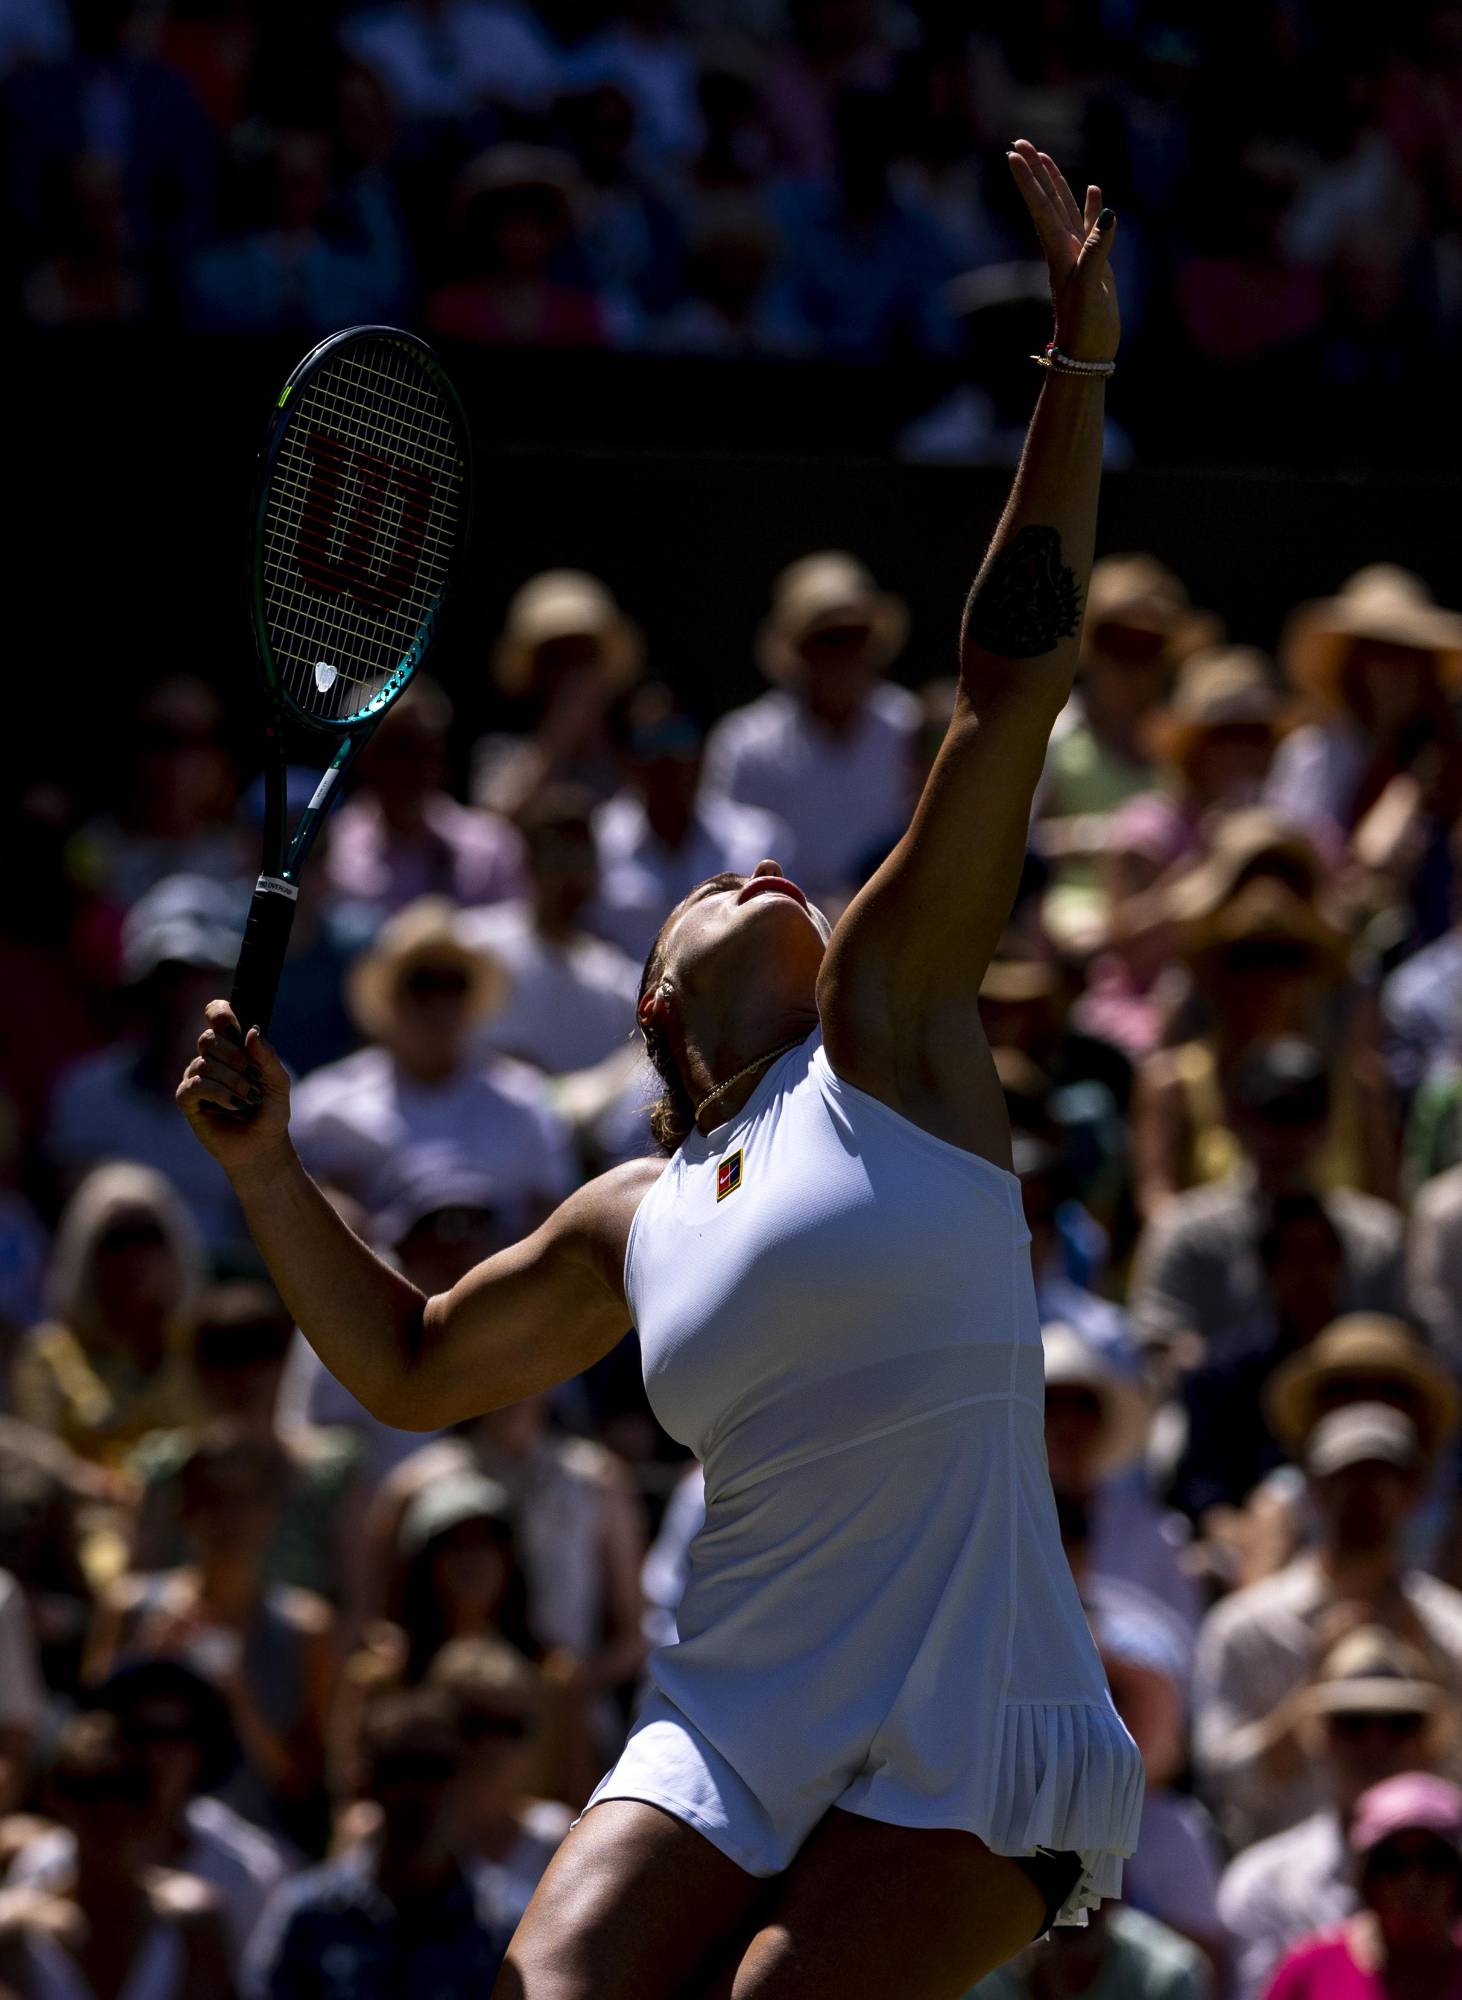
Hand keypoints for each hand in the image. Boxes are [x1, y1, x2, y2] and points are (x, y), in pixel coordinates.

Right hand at [176, 999, 291, 1175]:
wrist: (262, 1146)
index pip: (217, 1016)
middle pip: (209, 1039)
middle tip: (255, 1079)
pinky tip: (234, 1105)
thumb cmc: (270, 1111)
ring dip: (234, 1082)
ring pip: (205, 1064)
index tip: (230, 1023)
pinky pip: (196, 1085)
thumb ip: (268, 1056)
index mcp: (232, 1047)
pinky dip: (219, 1093)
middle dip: (236, 1058)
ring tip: (250, 1100)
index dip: (219, 1012)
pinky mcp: (187, 1099)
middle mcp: (210, 1059)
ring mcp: (195, 1077)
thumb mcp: (278, 1082)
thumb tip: (251, 1032)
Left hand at [1007, 139, 1119, 362]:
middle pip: (1047, 201)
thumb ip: (1096, 249)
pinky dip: (1092, 208)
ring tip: (1045, 158)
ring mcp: (1079, 255)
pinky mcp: (1095, 263)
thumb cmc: (1086, 325)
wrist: (1088, 354)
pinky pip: (1091, 227)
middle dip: (1034, 172)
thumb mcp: (1091, 287)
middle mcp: (1064, 248)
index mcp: (1060, 250)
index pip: (1041, 207)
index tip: (1014, 154)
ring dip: (1056, 184)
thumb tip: (1107, 212)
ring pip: (1066, 209)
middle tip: (1020, 143)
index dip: (1029, 180)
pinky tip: (1094, 193)